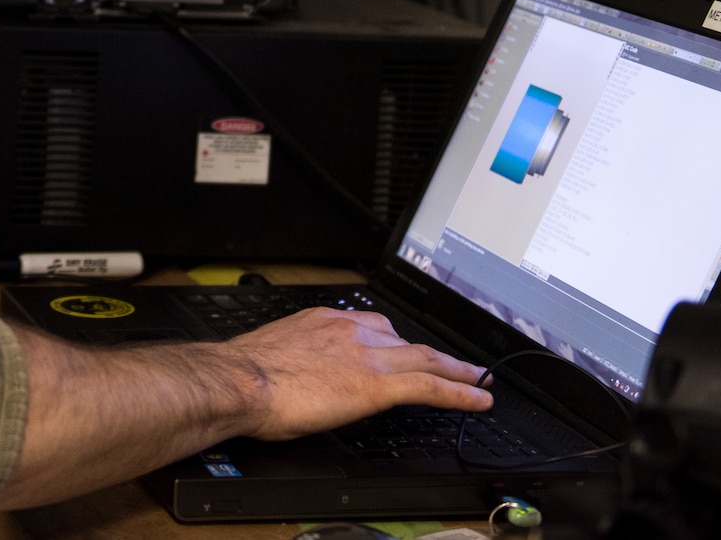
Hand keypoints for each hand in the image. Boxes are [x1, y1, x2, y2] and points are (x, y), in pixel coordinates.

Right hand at [229, 306, 491, 438]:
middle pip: (404, 339)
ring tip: (478, 377)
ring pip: (426, 359)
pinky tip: (478, 398)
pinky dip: (459, 391)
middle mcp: (349, 331)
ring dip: (456, 368)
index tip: (399, 347)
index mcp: (322, 322)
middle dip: (430, 351)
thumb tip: (296, 376)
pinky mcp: (377, 385)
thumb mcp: (273, 355)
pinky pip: (430, 387)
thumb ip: (295, 359)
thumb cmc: (245, 375)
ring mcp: (367, 356)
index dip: (391, 340)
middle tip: (453, 360)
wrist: (241, 381)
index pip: (369, 327)